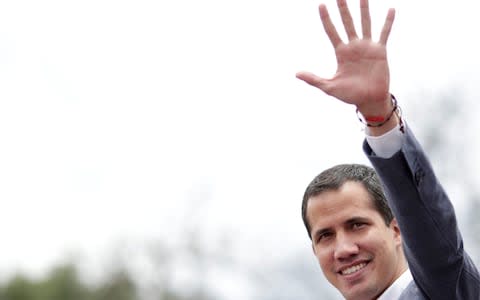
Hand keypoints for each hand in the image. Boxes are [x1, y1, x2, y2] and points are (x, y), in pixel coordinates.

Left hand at [296, 0, 394, 116]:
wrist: (369, 101)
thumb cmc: (349, 95)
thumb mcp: (329, 87)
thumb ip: (313, 79)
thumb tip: (296, 73)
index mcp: (341, 53)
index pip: (331, 31)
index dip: (326, 19)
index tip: (321, 5)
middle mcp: (353, 46)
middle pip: (347, 23)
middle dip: (343, 9)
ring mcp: (367, 47)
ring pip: (365, 23)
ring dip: (364, 10)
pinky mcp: (380, 51)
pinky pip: (384, 33)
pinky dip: (387, 22)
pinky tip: (390, 9)